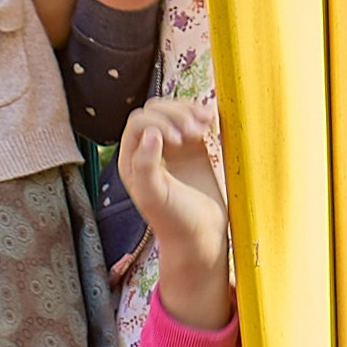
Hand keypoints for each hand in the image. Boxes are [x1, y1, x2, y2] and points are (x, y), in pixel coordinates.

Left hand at [118, 100, 231, 333]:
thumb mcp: (155, 196)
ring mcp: (174, 145)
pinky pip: (195, 119)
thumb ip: (146, 165)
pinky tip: (212, 122)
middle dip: (176, 114)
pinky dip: (204, 116)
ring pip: (176, 110)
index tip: (179, 140)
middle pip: (157, 111)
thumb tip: (151, 132)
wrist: (201, 236)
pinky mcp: (195, 147)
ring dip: (190, 111)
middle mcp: (150, 149)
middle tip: (195, 132)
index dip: (159, 123)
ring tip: (206, 125)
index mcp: (133, 159)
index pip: (140, 122)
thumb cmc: (174, 220)